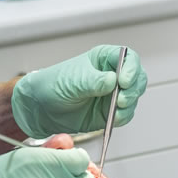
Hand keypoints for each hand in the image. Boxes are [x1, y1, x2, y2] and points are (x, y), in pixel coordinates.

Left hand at [11, 46, 148, 136]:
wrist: (41, 108)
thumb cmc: (53, 85)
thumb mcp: (73, 81)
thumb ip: (94, 81)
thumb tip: (113, 81)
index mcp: (104, 59)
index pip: (128, 58)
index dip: (131, 69)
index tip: (124, 81)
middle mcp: (112, 75)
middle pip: (137, 78)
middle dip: (133, 89)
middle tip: (121, 100)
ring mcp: (112, 94)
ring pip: (134, 97)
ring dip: (129, 105)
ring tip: (116, 110)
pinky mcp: (109, 112)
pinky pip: (125, 114)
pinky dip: (123, 117)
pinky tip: (114, 119)